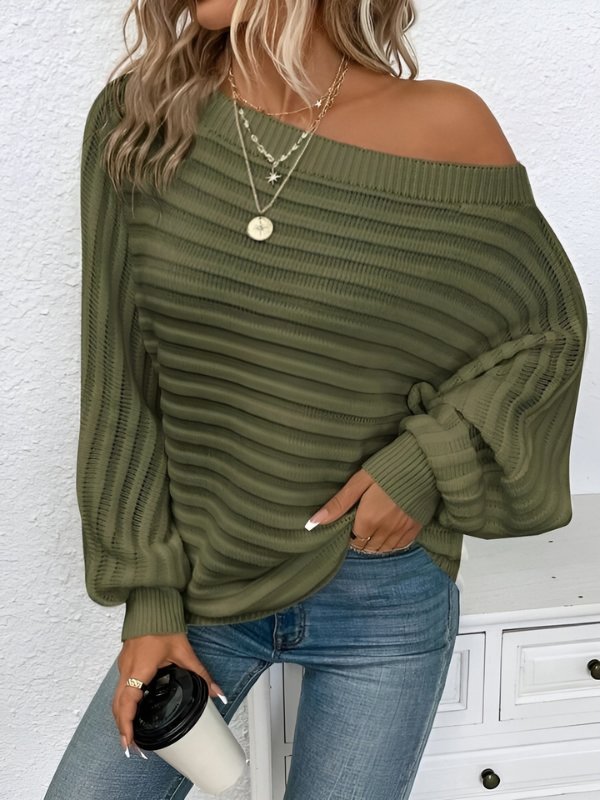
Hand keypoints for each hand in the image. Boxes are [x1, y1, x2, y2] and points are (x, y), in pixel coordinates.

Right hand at [113, 632, 226, 754]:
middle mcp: (127, 670)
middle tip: (132, 746)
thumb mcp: (183, 651)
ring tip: (132, 734)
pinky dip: (124, 703)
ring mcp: (124, 666)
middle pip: (117, 705)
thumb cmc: (162, 624)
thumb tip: (216, 691)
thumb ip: (200, 673)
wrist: (151, 605)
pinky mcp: (126, 662)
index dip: (126, 725)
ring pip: (117, 697)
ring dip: (122, 717)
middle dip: (123, 728)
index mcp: (139, 670)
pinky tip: (134, 710)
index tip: (129, 743)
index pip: (127, 703)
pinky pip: (121, 688)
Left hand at [305, 468, 421, 551]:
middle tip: (360, 524)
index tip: (351, 521)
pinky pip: (400, 546)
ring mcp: (402, 531)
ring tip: (373, 528)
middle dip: (360, 539)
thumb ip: (338, 503)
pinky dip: (392, 543)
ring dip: (375, 543)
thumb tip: (314, 522)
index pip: (353, 539)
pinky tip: (389, 531)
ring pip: (383, 549)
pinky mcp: (416, 528)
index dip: (349, 532)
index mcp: (368, 519)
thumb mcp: (360, 481)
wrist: (423, 462)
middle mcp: (385, 530)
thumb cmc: (388, 467)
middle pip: (367, 547)